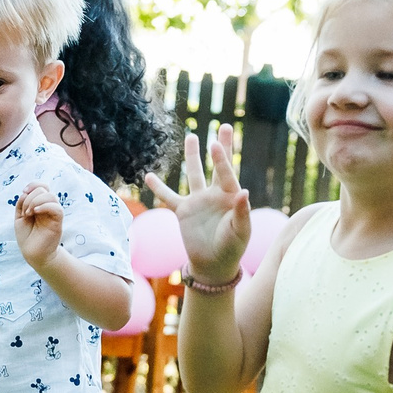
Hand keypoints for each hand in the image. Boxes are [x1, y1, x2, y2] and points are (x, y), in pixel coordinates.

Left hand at [15, 184, 64, 268]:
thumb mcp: (19, 217)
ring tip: (28, 214)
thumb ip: (21, 204)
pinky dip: (44, 206)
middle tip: (25, 212)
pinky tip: (35, 212)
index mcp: (39, 204)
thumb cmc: (27, 236)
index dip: (33, 185)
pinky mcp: (58, 221)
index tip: (23, 192)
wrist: (33, 253)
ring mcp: (53, 213)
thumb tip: (25, 193)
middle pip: (43, 189)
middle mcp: (48, 206)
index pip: (41, 186)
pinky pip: (56, 207)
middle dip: (30, 198)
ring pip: (50, 196)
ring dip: (35, 201)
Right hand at [144, 127, 251, 282]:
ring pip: (194, 174)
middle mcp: (215, 196)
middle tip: (225, 126)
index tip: (216, 144)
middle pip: (217, 167)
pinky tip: (149, 176)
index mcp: (231, 198)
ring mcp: (198, 202)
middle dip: (221, 148)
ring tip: (192, 136)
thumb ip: (242, 212)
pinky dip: (158, 188)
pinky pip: (168, 197)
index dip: (222, 159)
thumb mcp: (240, 232)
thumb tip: (244, 191)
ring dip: (192, 156)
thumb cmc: (232, 249)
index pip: (226, 174)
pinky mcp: (183, 211)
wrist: (213, 266)